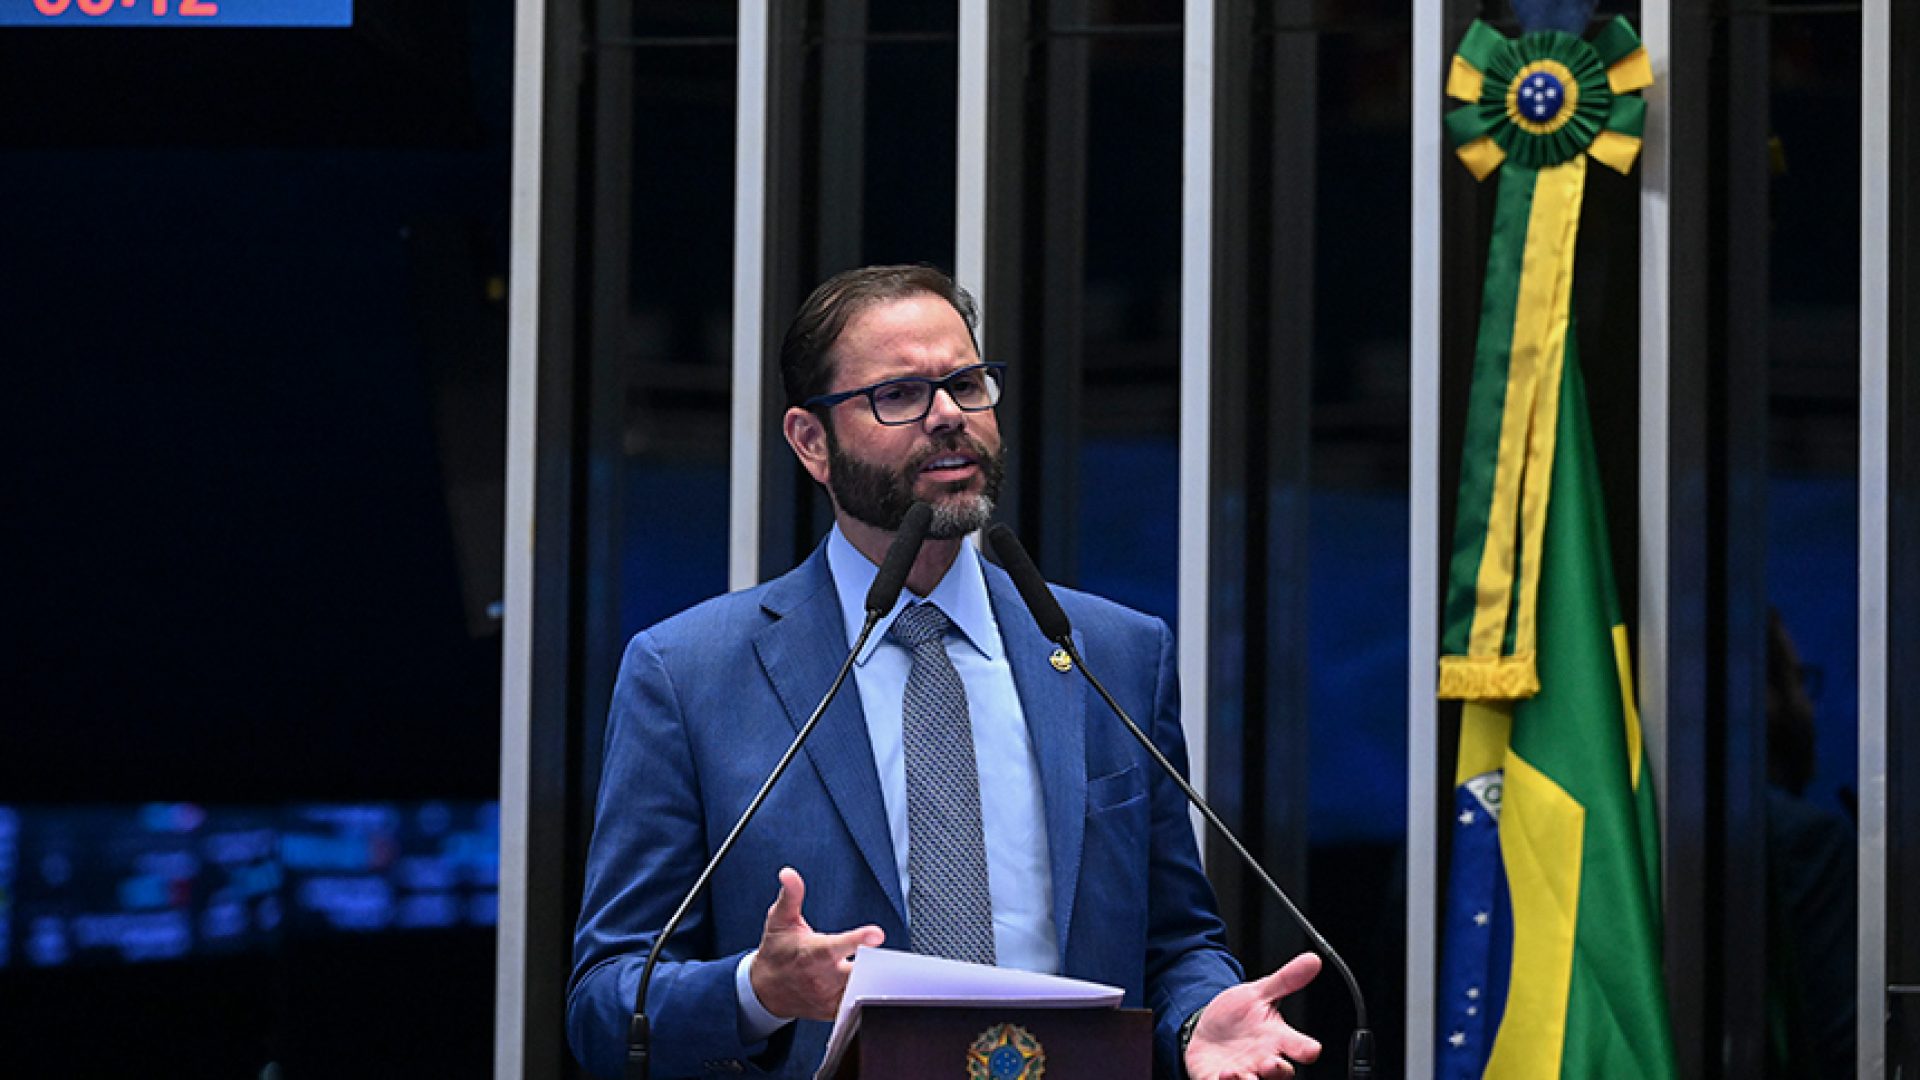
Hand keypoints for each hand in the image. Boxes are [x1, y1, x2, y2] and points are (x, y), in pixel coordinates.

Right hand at [747, 867, 884, 1020]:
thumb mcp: (780, 920)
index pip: (838, 946)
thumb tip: (789, 873)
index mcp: (813, 952)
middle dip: (877, 966)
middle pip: (859, 974)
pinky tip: (882, 988)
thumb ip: (791, 895)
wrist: (765, 989)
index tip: (877, 933)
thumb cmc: (776, 951)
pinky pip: (858, 1008)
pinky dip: (870, 999)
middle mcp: (823, 976)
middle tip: (895, 960)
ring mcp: (829, 996)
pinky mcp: (833, 1010)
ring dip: (878, 982)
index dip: (859, 939)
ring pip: (862, 993)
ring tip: (894, 974)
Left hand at [1183, 952, 1323, 1079]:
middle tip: (1273, 1064)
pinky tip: (1220, 1075)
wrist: (1208, 1027)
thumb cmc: (1239, 1015)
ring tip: (1235, 1073)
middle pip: (1280, 1074)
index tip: (1311, 1050)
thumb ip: (1286, 980)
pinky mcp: (1218, 1079)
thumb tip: (1313, 959)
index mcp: (1277, 1039)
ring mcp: (1243, 1072)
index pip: (1299, 1047)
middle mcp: (1263, 1060)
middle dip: (1278, 1071)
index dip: (1306, 1050)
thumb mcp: (1259, 992)